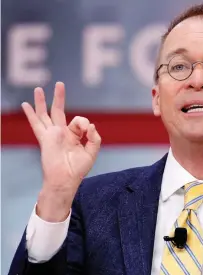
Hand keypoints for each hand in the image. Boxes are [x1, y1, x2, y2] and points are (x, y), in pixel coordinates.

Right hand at [22, 82, 100, 220]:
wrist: (65, 179)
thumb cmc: (78, 169)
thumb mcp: (92, 152)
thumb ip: (94, 138)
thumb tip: (91, 124)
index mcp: (74, 136)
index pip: (79, 121)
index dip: (84, 122)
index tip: (88, 130)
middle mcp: (62, 133)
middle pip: (58, 111)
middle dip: (59, 97)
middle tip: (60, 84)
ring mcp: (52, 135)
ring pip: (45, 114)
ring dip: (41, 101)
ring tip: (39, 89)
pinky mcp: (45, 138)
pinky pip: (36, 124)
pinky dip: (31, 114)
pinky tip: (26, 104)